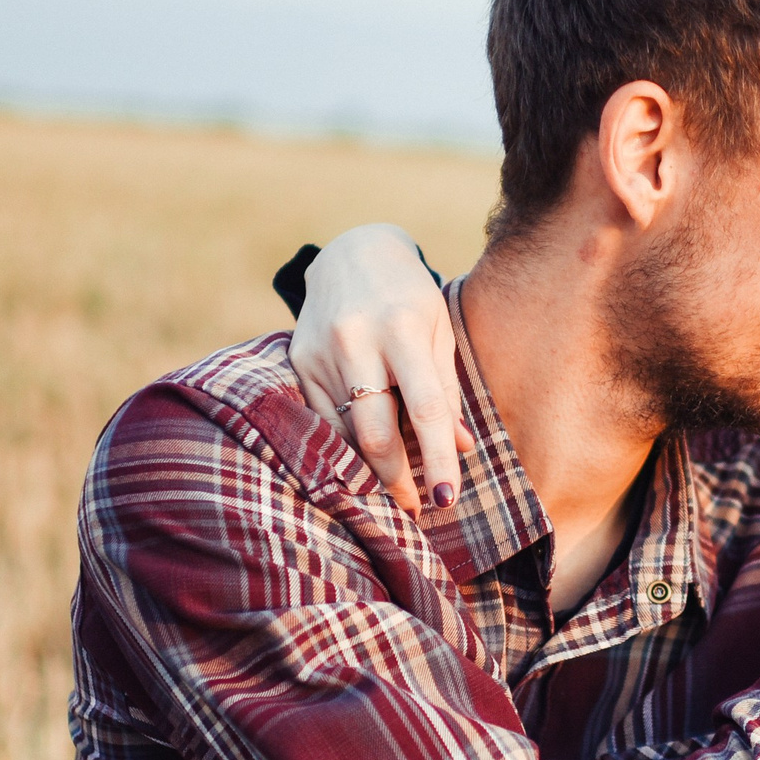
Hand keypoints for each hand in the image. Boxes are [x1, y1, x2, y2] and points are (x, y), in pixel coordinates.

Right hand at [289, 224, 475, 513]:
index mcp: (403, 329)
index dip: (439, 458)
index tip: (448, 498)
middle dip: (397, 480)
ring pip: (345, 433)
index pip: (426, 408)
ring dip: (370, 469)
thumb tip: (462, 448)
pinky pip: (322, 420)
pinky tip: (361, 460)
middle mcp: (357, 340)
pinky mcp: (298, 360)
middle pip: (375, 432)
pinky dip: (344, 445)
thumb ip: (447, 390)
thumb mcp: (439, 332)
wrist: (352, 253)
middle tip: (416, 507)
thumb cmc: (409, 297)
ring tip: (393, 487)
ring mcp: (321, 352)